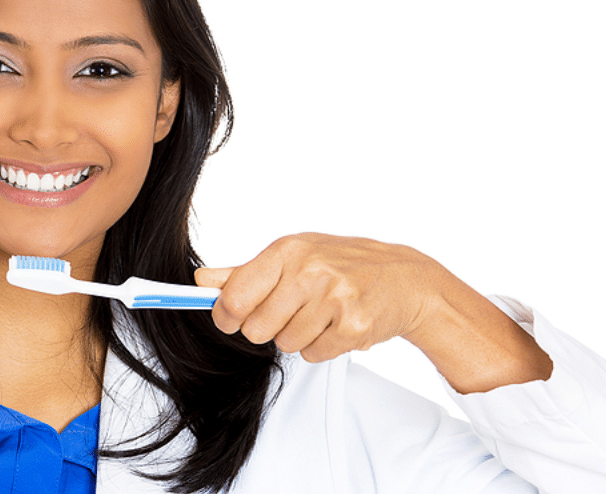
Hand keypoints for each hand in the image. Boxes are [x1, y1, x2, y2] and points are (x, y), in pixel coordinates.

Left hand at [195, 233, 449, 362]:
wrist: (404, 278)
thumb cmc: (342, 264)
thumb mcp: (293, 256)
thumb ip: (245, 272)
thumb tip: (201, 280)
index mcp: (287, 251)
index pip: (235, 295)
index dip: (226, 315)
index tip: (230, 319)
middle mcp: (309, 272)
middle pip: (256, 328)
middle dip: (267, 328)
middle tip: (289, 312)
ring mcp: (333, 299)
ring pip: (284, 344)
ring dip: (297, 336)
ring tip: (319, 315)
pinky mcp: (353, 326)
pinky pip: (313, 354)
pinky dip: (320, 346)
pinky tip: (336, 325)